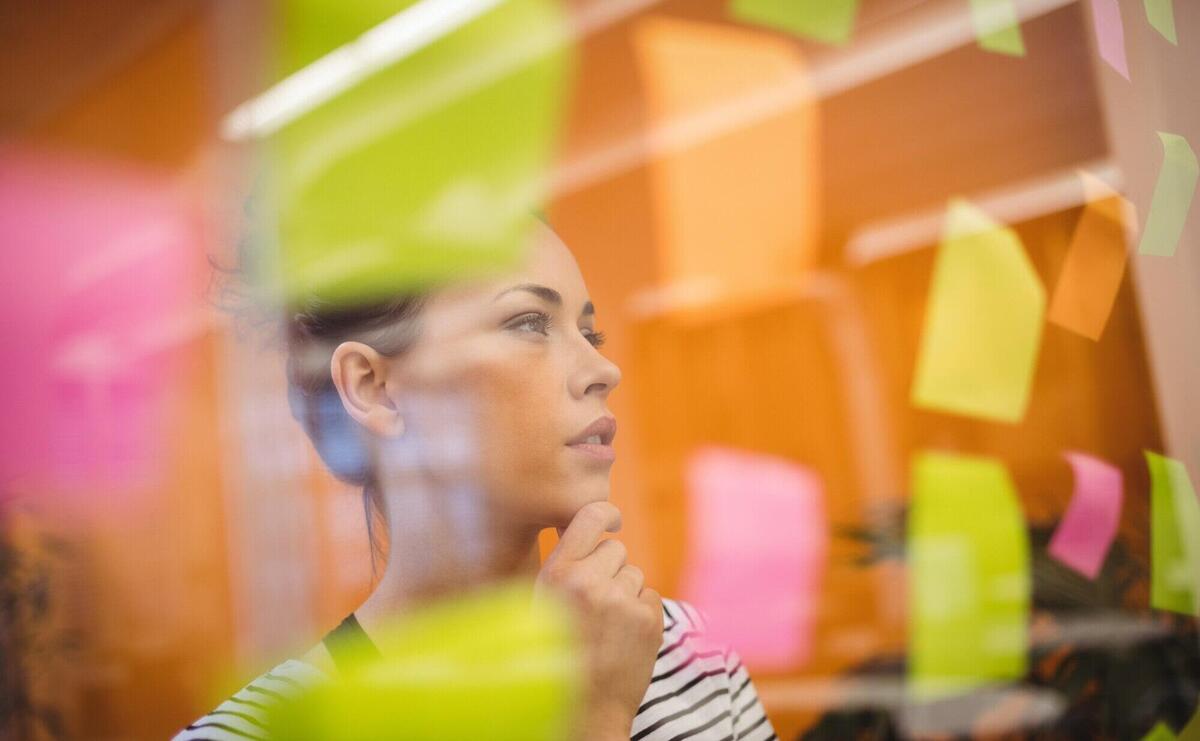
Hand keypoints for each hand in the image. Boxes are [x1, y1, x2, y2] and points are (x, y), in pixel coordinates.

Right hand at [535, 502, 663, 740]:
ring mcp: (621, 600)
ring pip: (634, 574)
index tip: (612, 521)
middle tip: (597, 602)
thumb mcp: (542, 606)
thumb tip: (583, 532)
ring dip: (625, 592)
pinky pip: (650, 596)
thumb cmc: (555, 657)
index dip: (605, 514)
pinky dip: (642, 612)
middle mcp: (588, 581)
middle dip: (610, 569)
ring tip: (607, 626)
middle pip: (616, 549)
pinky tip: (624, 636)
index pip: (590, 514)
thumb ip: (563, 569)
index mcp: (557, 573)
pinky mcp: (648, 620)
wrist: (582, 711)